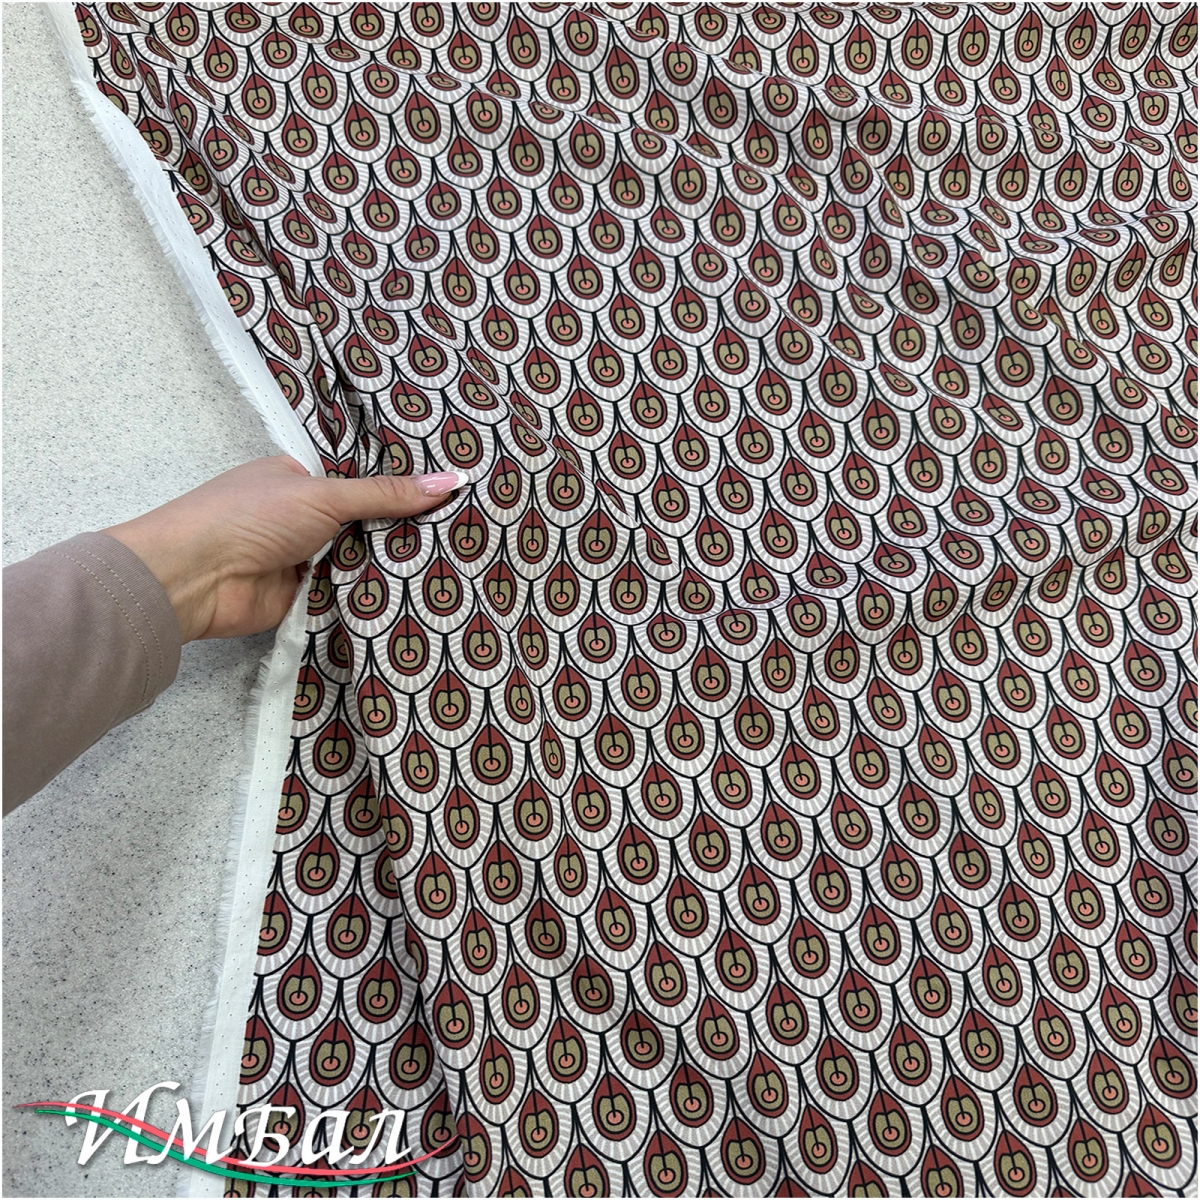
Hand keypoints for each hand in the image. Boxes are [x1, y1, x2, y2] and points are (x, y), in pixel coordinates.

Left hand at [105, 457, 465, 641]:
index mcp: (302, 478)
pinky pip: (351, 592)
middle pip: (367, 521)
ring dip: (393, 562)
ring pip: (362, 558)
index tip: (454, 487)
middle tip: (469, 527)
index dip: (403, 483)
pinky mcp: (307, 597)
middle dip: (405, 527)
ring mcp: (306, 558)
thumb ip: (386, 495)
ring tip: (459, 559)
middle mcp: (305, 515)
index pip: (363, 478)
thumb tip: (452, 481)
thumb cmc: (248, 517)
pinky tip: (424, 593)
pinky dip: (376, 593)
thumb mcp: (323, 496)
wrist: (195, 578)